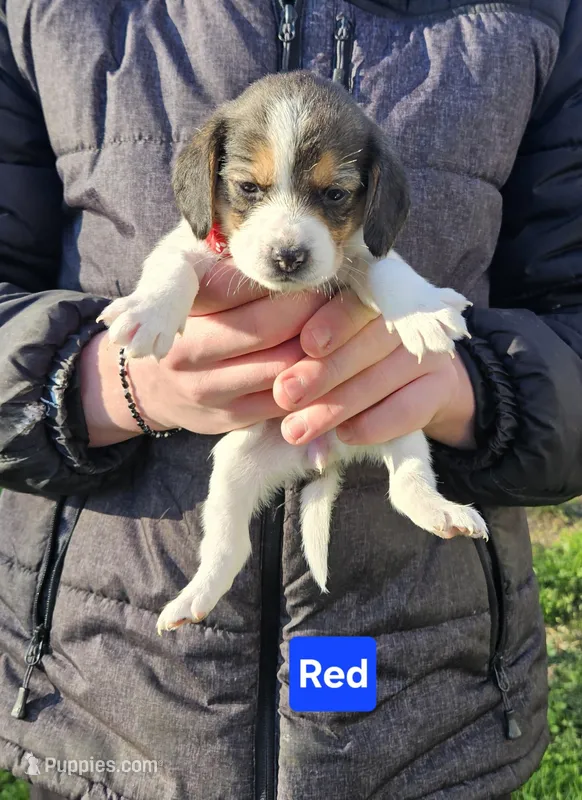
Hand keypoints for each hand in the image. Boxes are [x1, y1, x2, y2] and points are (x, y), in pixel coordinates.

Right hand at [81, 262, 324, 446]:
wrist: (149, 383)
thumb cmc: (189, 317)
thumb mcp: (188, 275)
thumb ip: (227, 262)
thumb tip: (286, 251)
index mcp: (180, 303)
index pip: (244, 285)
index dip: (289, 279)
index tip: (318, 271)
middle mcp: (189, 349)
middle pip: (268, 328)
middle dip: (312, 311)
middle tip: (339, 299)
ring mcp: (208, 388)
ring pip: (282, 368)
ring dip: (319, 350)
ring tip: (338, 330)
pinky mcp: (229, 418)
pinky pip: (284, 401)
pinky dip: (312, 383)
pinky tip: (326, 364)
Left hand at [273, 290, 475, 448]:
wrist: (416, 380)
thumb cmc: (351, 355)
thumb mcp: (329, 340)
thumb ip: (303, 346)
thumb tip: (269, 376)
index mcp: (377, 290)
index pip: (360, 298)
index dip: (334, 320)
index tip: (307, 344)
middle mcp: (409, 314)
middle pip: (368, 341)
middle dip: (322, 373)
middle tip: (285, 395)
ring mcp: (430, 350)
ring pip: (382, 377)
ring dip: (335, 407)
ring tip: (296, 429)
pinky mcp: (441, 387)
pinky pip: (407, 409)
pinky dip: (372, 425)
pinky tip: (344, 434)